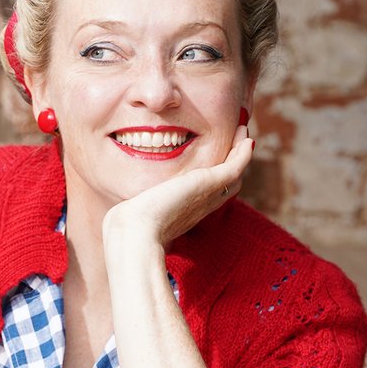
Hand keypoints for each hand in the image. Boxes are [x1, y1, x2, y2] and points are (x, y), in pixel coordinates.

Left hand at [103, 127, 254, 253]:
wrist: (136, 232)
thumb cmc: (129, 228)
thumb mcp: (135, 215)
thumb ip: (135, 209)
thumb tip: (120, 212)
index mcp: (185, 213)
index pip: (207, 195)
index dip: (214, 180)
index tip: (213, 163)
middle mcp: (200, 207)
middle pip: (227, 186)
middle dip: (233, 166)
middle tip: (237, 144)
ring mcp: (206, 197)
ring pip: (234, 176)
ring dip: (241, 155)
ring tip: (243, 135)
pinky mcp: (208, 184)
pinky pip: (234, 168)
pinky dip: (242, 154)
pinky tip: (246, 140)